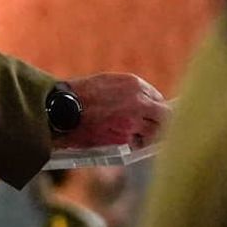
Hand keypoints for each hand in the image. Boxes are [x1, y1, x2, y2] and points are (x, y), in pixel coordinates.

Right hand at [54, 73, 168, 150]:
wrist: (62, 109)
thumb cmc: (80, 95)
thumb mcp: (107, 82)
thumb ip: (128, 91)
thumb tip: (143, 103)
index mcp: (134, 84)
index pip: (158, 98)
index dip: (154, 109)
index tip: (151, 115)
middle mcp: (139, 102)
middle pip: (164, 116)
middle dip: (158, 123)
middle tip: (152, 129)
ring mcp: (133, 121)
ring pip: (153, 133)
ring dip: (145, 135)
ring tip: (130, 135)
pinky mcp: (125, 139)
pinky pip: (137, 144)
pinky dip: (131, 144)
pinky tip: (118, 139)